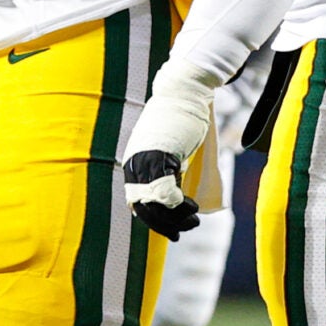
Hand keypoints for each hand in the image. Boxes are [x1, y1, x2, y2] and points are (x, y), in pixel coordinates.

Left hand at [119, 63, 213, 239]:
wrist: (182, 94)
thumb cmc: (177, 121)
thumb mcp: (164, 150)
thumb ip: (161, 169)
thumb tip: (170, 195)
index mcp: (132, 165)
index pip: (136, 203)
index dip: (153, 221)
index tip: (170, 230)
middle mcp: (133, 165)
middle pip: (144, 207)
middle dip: (164, 225)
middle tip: (184, 231)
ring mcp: (144, 161)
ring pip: (155, 202)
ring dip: (175, 217)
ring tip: (192, 219)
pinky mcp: (159, 156)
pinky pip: (165, 190)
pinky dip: (179, 204)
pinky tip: (192, 206)